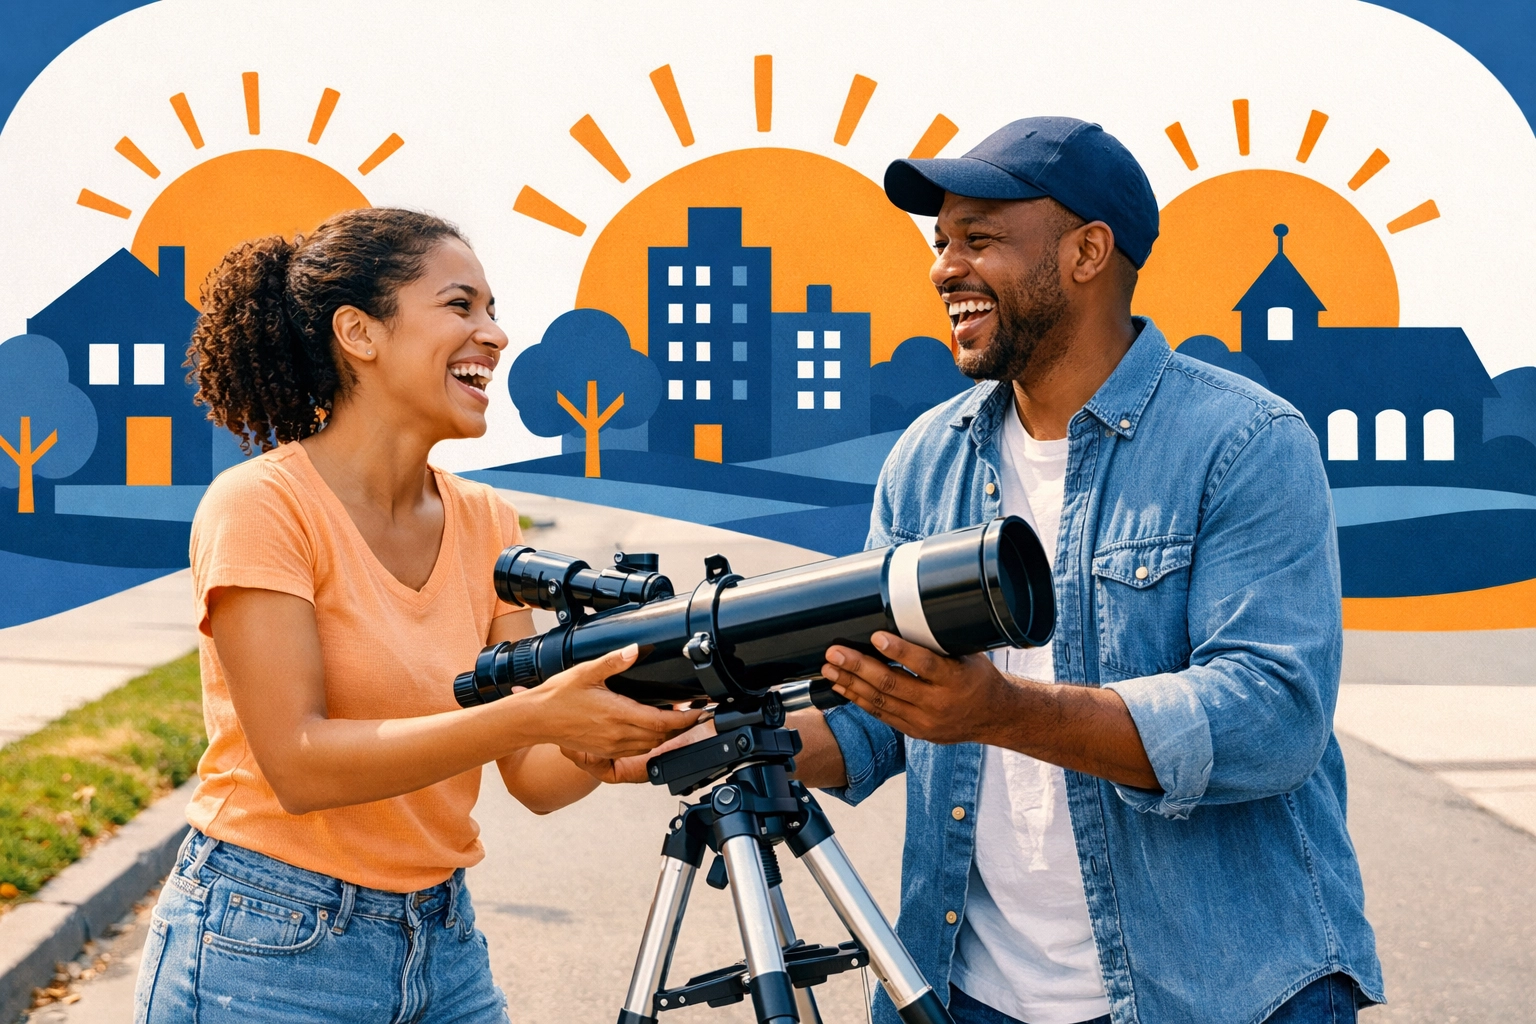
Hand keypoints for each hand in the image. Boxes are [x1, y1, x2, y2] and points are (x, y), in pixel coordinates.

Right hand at [522, 645, 701, 759]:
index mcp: (618, 714)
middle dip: (682, 726)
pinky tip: (652, 728)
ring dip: (667, 734)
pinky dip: (651, 741)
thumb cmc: (558, 696)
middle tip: (695, 712)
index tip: (699, 711)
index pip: (662, 721)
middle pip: (661, 736)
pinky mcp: (606, 751)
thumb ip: (614, 661)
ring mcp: (612, 745)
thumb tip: (635, 650)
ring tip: (678, 718)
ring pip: (651, 745)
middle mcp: (618, 734)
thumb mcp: (587, 671)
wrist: (536, 720)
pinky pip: (637, 750)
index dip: (685, 719)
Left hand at [822, 632, 1019, 744]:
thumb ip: (938, 641)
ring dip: (851, 683)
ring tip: (830, 668)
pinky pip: (882, 715)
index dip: (899, 651)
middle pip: (893, 684)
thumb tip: (907, 609)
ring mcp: (925, 721)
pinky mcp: (915, 731)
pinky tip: (842, 687)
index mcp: (956, 679)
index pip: (924, 664)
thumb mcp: (968, 654)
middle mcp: (939, 703)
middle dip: (859, 667)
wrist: (993, 716)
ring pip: (881, 702)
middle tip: (835, 652)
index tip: (875, 637)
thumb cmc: (977, 676)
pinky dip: (859, 700)